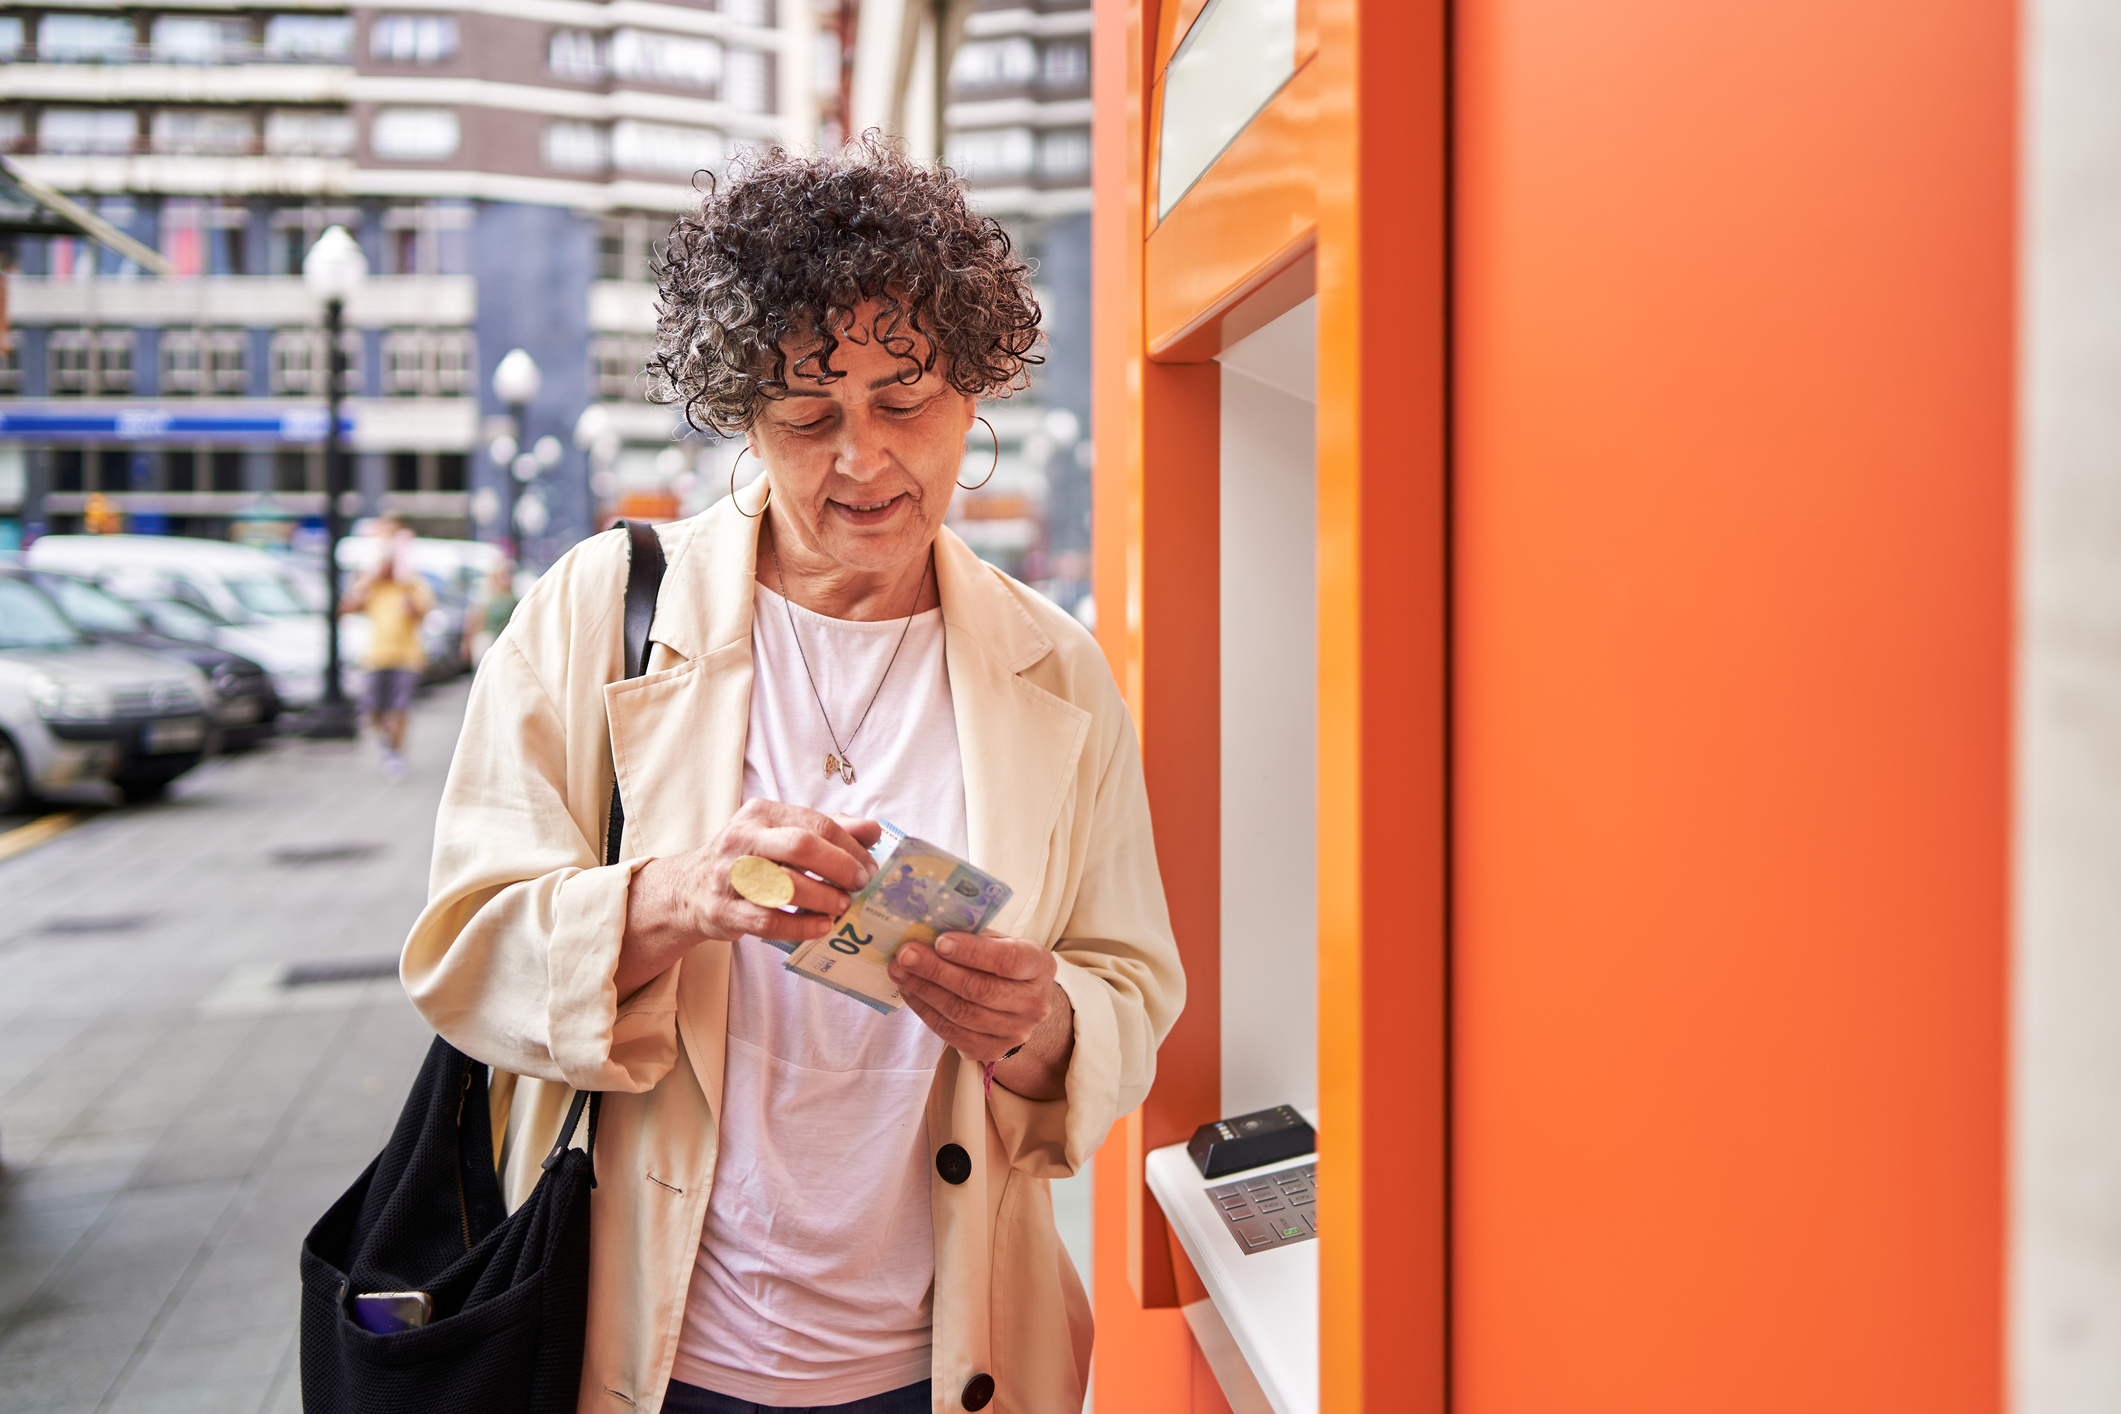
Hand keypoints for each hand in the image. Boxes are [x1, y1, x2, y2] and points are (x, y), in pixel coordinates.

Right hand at [618, 800, 878, 993]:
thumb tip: (873, 830)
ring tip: (841, 907)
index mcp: (762, 813)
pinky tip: (821, 927)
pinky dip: (800, 927)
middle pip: (800, 846)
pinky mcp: (721, 910)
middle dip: (839, 868)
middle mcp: (742, 838)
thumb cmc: (749, 859)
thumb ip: (828, 829)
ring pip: (783, 885)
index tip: (870, 868)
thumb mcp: (783, 834)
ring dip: (822, 898)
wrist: (688, 889)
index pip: (817, 824)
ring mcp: (728, 875)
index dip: (851, 847)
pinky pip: (767, 921)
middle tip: (859, 886)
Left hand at [889, 931, 1071, 1093]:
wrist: (1019, 1002)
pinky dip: (925, 1011)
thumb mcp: (999, 940)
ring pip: (962, 1013)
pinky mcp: (992, 1051)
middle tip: (905, 954)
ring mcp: (1015, 1032)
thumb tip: (928, 928)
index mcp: (1040, 965)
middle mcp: (1034, 1003)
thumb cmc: (1002, 962)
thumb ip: (973, 935)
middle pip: (980, 990)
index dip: (972, 952)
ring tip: (899, 970)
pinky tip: (909, 991)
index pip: (1007, 961)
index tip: (939, 941)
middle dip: (937, 971)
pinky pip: (951, 1033)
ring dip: (924, 990)